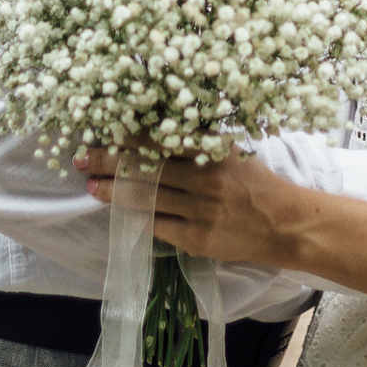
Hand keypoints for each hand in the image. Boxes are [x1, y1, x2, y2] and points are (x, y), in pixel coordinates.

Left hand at [78, 148, 305, 264]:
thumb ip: (200, 142)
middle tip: (82, 158)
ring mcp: (200, 212)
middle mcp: (204, 180)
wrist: (284, 224)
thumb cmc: (256, 182)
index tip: (102, 130)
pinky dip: (139, 217)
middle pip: (147, 169)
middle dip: (110, 162)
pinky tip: (121, 212)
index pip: (161, 140)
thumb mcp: (232, 152)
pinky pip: (159, 226)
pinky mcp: (197, 239)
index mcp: (212, 152)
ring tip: (92, 187)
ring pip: (147, 199)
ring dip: (115, 193)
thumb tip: (158, 127)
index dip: (128, 137)